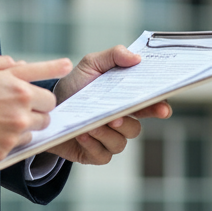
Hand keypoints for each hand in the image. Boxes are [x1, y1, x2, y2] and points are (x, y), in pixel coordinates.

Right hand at [0, 53, 72, 164]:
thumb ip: (5, 63)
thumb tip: (20, 64)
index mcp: (19, 88)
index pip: (49, 90)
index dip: (55, 78)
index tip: (67, 67)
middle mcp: (20, 112)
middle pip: (47, 113)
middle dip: (38, 109)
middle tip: (21, 106)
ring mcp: (12, 133)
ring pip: (36, 131)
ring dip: (27, 126)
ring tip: (6, 119)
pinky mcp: (2, 151)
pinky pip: (18, 146)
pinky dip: (11, 140)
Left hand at [47, 45, 172, 164]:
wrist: (47, 107)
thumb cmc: (75, 85)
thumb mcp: (91, 64)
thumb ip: (114, 56)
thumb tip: (136, 58)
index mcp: (126, 100)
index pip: (149, 105)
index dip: (159, 107)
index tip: (163, 109)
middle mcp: (122, 122)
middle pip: (136, 128)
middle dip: (127, 123)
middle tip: (116, 117)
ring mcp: (109, 140)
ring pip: (120, 143)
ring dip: (105, 134)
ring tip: (91, 124)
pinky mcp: (95, 154)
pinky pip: (102, 155)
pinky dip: (92, 145)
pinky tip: (82, 134)